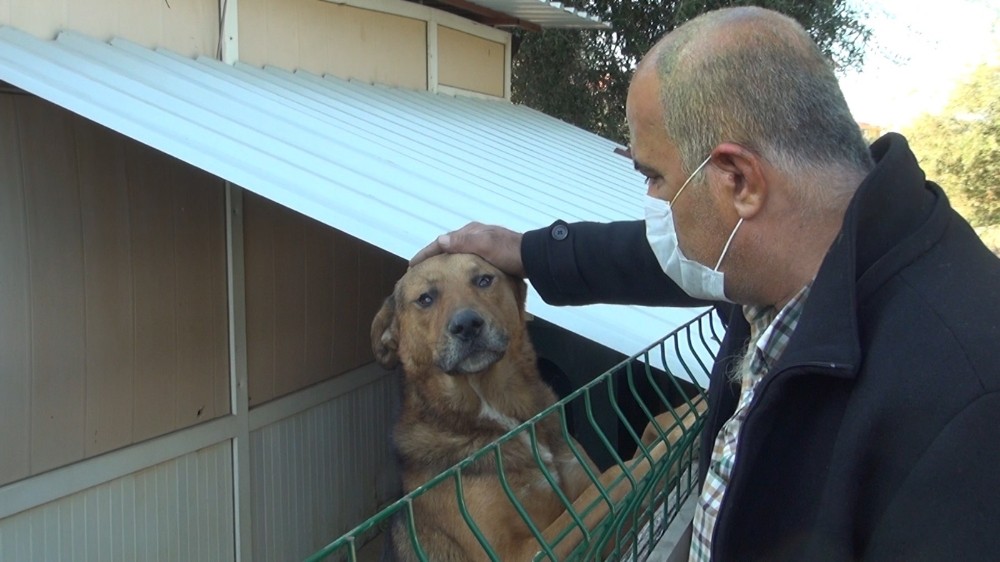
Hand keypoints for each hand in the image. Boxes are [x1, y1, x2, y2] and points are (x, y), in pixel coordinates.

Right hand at [410, 222, 525, 277]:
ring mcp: (483, 245)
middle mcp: (475, 236)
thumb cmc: (510, 252)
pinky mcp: (490, 255)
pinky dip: (456, 266)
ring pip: (457, 253)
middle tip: (420, 271)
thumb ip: (463, 242)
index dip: (425, 253)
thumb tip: (441, 240)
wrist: (535, 259)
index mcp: (471, 232)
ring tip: (435, 275)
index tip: (412, 265)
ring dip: (445, 262)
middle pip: (447, 246)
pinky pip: (466, 260)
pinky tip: (456, 276)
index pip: (441, 241)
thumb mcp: (485, 245)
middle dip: (433, 257)